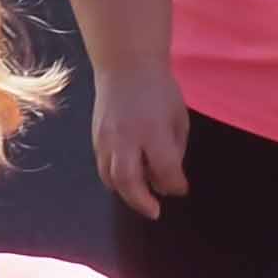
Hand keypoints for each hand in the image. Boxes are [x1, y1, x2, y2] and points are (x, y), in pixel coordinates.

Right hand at [90, 67, 190, 219]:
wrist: (125, 65)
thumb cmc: (159, 90)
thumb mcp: (179, 117)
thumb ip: (176, 149)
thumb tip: (169, 179)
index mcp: (153, 131)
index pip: (165, 170)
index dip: (176, 185)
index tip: (182, 188)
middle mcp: (126, 138)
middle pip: (129, 182)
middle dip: (143, 202)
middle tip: (155, 212)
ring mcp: (106, 139)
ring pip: (111, 179)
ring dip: (128, 194)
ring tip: (142, 198)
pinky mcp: (95, 138)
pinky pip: (103, 168)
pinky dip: (115, 181)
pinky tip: (128, 181)